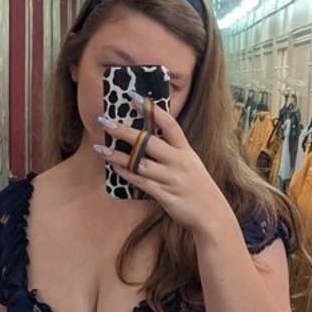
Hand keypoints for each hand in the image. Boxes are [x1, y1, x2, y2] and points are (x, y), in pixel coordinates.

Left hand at [95, 91, 233, 236]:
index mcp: (186, 151)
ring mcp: (172, 179)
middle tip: (105, 122)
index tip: (134, 97)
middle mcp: (179, 162)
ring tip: (100, 148)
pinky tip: (114, 168)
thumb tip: (148, 139)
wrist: (212, 214)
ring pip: (140, 164)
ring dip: (118, 156)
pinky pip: (142, 182)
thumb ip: (173, 151)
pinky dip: (126, 174)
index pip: (169, 124)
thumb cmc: (198, 187)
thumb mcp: (191, 163)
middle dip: (124, 132)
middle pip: (148, 142)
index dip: (152, 110)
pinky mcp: (166, 196)